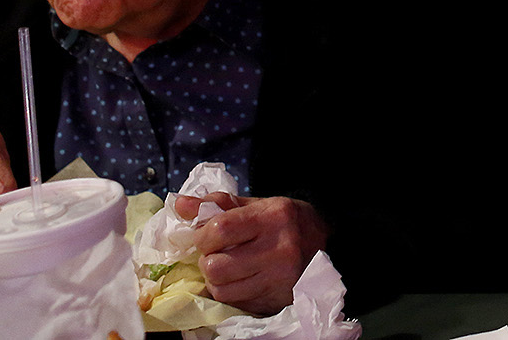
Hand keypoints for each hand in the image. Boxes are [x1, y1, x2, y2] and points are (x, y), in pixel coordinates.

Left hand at [172, 192, 326, 316]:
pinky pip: (237, 303)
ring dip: (216, 280)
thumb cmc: (287, 221)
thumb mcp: (258, 205)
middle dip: (207, 261)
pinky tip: (240, 280)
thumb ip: (218, 205)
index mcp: (273, 218)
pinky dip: (231, 292)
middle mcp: (279, 249)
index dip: (202, 236)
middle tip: (215, 254)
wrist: (328, 242)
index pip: (220, 230)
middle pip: (216, 267)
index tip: (204, 236)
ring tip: (227, 268)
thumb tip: (180, 205)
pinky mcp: (278, 299)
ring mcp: (280, 278)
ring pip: (223, 290)